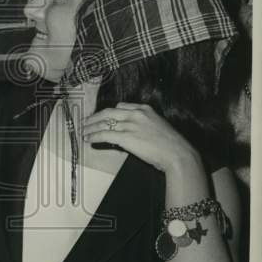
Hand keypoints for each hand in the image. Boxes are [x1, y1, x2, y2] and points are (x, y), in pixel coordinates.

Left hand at [82, 103, 198, 173]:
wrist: (178, 154)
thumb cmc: (171, 145)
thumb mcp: (158, 127)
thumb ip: (143, 125)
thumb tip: (130, 132)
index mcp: (145, 109)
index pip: (120, 107)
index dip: (107, 113)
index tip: (100, 117)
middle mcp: (136, 114)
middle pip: (108, 112)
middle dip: (94, 117)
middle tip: (85, 122)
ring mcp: (130, 125)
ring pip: (104, 123)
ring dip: (90, 128)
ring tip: (83, 132)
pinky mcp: (126, 137)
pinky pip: (104, 134)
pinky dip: (94, 136)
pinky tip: (88, 139)